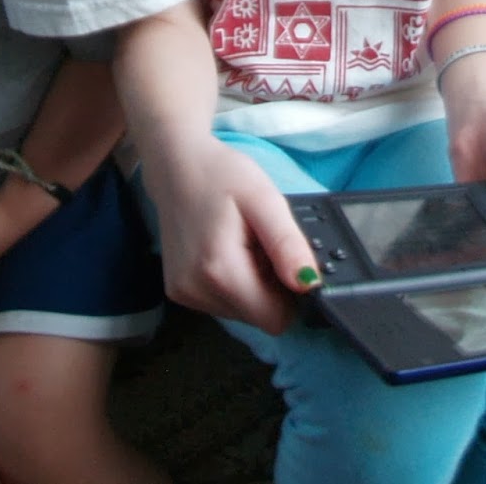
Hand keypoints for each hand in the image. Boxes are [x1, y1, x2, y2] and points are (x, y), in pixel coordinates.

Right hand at [145, 135, 318, 333]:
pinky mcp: (178, 292)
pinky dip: (232, 283)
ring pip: (241, 312)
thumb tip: (310, 284)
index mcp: (220, 271)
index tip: (282, 259)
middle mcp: (196, 292)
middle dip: (269, 286)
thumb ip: (287, 243)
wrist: (175, 165)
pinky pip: (222, 303)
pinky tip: (225, 250)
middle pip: (258, 317)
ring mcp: (184, 295)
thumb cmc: (221, 174)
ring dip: (251, 284)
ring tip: (241, 243)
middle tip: (259, 243)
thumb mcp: (264, 199)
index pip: (275, 320)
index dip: (290, 294)